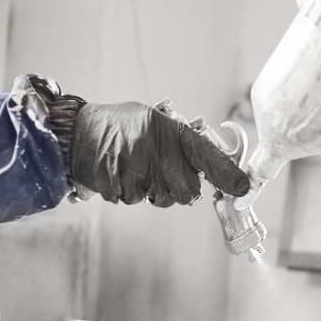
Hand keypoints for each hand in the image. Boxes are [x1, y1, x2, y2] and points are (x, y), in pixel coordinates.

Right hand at [70, 102, 250, 206]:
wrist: (77, 132)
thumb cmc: (121, 124)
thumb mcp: (156, 120)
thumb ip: (183, 141)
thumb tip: (212, 161)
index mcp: (171, 132)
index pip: (209, 157)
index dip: (229, 175)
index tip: (242, 186)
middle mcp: (158, 155)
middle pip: (188, 192)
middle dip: (180, 186)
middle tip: (163, 169)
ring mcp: (138, 175)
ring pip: (161, 198)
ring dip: (153, 188)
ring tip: (134, 165)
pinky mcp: (120, 191)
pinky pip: (136, 200)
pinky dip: (130, 189)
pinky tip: (119, 172)